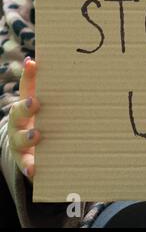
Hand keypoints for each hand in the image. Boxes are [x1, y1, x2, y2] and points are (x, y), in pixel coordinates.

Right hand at [7, 57, 39, 181]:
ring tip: (36, 135)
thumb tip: (35, 61)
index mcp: (25, 107)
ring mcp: (20, 143)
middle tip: (34, 103)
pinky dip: (30, 167)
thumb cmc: (41, 122)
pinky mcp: (26, 162)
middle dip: (25, 107)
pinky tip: (35, 170)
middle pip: (17, 114)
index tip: (33, 64)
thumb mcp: (44, 104)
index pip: (26, 88)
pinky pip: (26, 165)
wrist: (31, 152)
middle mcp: (19, 124)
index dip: (28, 76)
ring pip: (19, 140)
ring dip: (27, 137)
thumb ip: (41, 86)